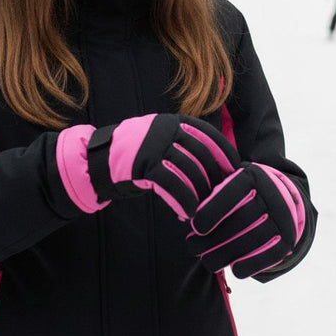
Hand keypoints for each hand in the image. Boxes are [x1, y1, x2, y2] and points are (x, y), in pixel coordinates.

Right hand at [56, 114, 238, 219]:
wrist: (99, 160)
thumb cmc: (138, 156)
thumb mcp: (162, 141)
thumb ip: (185, 145)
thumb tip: (219, 165)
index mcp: (174, 122)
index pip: (209, 136)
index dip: (225, 155)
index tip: (235, 173)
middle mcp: (166, 130)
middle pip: (202, 157)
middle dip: (214, 180)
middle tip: (220, 200)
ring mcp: (155, 146)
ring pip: (189, 172)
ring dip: (199, 195)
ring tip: (202, 212)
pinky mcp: (144, 164)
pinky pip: (172, 185)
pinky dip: (182, 201)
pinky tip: (185, 214)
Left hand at [186, 163, 304, 278]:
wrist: (282, 198)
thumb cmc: (241, 192)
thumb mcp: (228, 182)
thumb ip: (207, 193)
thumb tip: (181, 213)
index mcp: (252, 176)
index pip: (231, 194)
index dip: (212, 212)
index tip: (195, 227)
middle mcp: (271, 195)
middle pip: (239, 221)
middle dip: (212, 238)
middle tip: (193, 247)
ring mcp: (283, 218)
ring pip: (250, 241)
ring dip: (225, 255)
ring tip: (207, 261)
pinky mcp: (288, 239)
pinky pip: (268, 256)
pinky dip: (249, 265)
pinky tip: (234, 269)